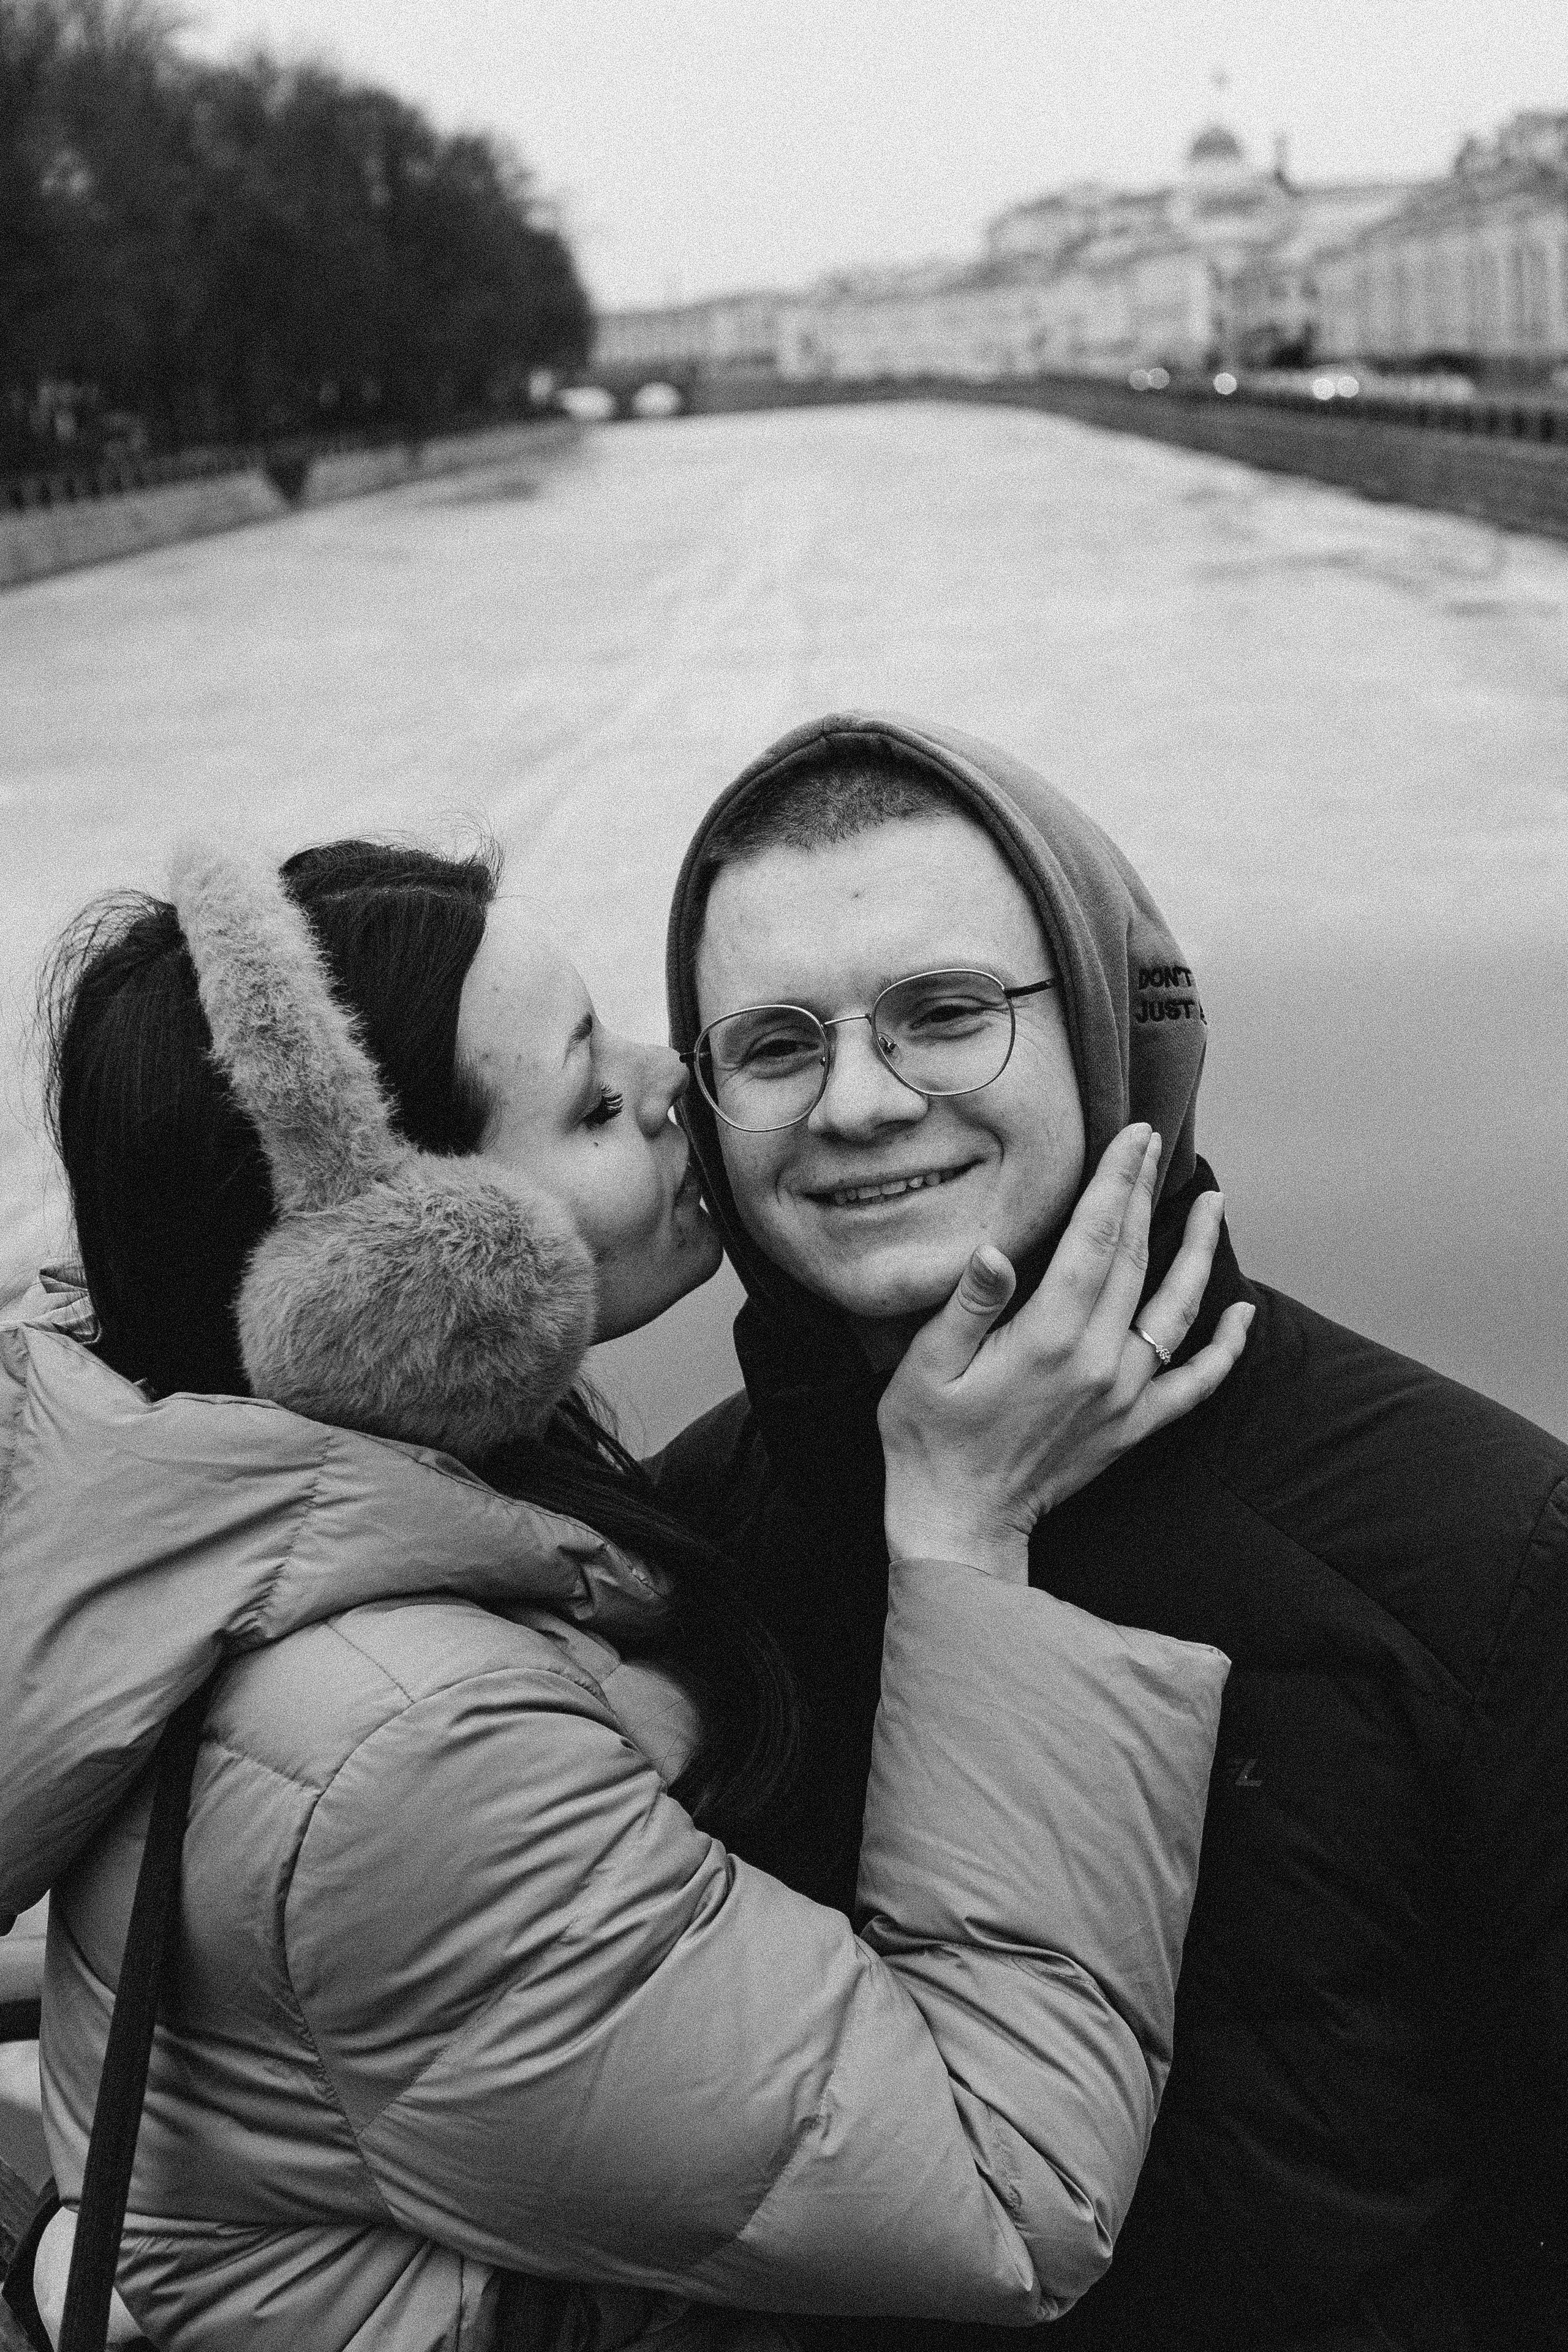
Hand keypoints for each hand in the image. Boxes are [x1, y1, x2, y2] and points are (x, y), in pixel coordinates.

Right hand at [878, 1124, 1253, 1581]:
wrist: (960, 1521)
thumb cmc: (929, 1437)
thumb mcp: (926, 1365)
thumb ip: (969, 1304)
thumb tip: (996, 1249)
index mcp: (1048, 1337)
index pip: (1095, 1238)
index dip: (1116, 1181)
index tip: (1133, 1134)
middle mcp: (1098, 1362)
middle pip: (1135, 1259)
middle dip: (1145, 1194)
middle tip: (1156, 1142)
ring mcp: (1124, 1396)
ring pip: (1175, 1310)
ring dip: (1197, 1252)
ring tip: (1213, 1203)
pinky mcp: (1133, 1426)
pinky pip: (1195, 1384)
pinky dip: (1224, 1349)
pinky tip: (1241, 1314)